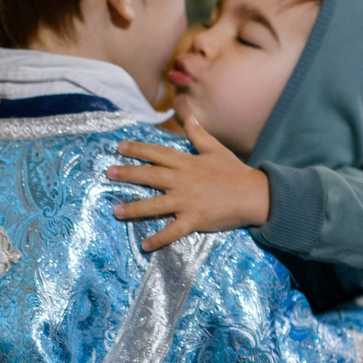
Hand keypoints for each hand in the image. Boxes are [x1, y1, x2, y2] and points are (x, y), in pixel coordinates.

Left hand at [108, 111, 270, 249]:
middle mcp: (183, 180)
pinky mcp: (195, 219)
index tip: (119, 147)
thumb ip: (198, 135)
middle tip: (108, 173)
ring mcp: (187, 201)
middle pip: (150, 176)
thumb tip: (189, 117)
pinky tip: (144, 245)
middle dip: (128, 174)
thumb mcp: (216, 149)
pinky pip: (173, 231)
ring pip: (155, 204)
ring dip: (134, 208)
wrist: (254, 194)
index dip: (137, 149)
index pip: (157, 153)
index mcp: (187, 163)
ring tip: (116, 211)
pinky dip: (159, 239)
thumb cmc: (235, 172)